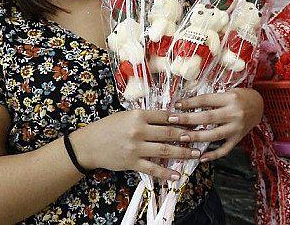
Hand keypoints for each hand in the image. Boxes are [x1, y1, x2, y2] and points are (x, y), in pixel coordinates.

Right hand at [70, 110, 199, 180]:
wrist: (89, 145)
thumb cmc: (108, 127)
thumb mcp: (127, 115)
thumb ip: (147, 116)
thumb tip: (170, 116)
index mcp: (138, 115)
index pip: (165, 116)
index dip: (182, 119)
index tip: (195, 120)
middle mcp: (139, 131)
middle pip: (169, 133)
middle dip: (187, 135)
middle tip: (201, 137)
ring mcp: (136, 148)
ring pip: (165, 150)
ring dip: (183, 152)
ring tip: (196, 154)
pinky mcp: (132, 163)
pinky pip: (153, 168)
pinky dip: (166, 172)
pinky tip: (177, 175)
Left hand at [169, 88, 263, 161]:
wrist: (259, 105)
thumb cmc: (240, 96)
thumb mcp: (227, 92)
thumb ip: (211, 99)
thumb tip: (188, 104)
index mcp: (230, 98)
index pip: (206, 100)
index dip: (190, 103)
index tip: (176, 105)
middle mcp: (234, 113)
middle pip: (207, 117)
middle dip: (187, 119)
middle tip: (172, 120)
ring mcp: (236, 128)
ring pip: (214, 135)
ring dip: (196, 137)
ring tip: (182, 137)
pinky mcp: (238, 138)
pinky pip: (225, 149)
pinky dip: (213, 155)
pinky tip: (201, 157)